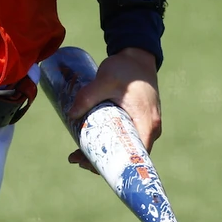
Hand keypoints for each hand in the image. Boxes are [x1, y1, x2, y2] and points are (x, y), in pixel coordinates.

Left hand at [67, 47, 159, 169]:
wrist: (138, 56)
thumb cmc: (127, 68)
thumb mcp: (106, 80)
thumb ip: (88, 96)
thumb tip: (70, 114)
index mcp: (147, 124)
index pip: (133, 157)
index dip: (112, 165)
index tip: (89, 164)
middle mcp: (151, 129)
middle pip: (128, 156)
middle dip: (102, 161)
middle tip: (76, 158)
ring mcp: (146, 125)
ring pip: (126, 148)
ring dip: (105, 152)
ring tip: (79, 152)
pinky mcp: (140, 120)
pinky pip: (126, 138)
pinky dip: (110, 142)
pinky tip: (92, 142)